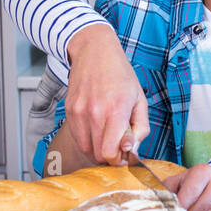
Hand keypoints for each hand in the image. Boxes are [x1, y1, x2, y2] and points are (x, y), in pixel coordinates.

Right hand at [63, 24, 149, 165]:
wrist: (94, 52)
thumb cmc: (120, 74)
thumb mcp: (139, 99)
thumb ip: (141, 127)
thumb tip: (132, 150)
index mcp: (116, 110)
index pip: (110, 153)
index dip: (119, 159)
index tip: (124, 153)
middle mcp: (95, 113)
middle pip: (98, 155)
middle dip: (110, 155)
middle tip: (118, 143)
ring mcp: (79, 112)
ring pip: (87, 149)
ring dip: (98, 148)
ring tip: (107, 134)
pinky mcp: (69, 111)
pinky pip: (78, 138)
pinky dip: (88, 139)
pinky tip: (97, 126)